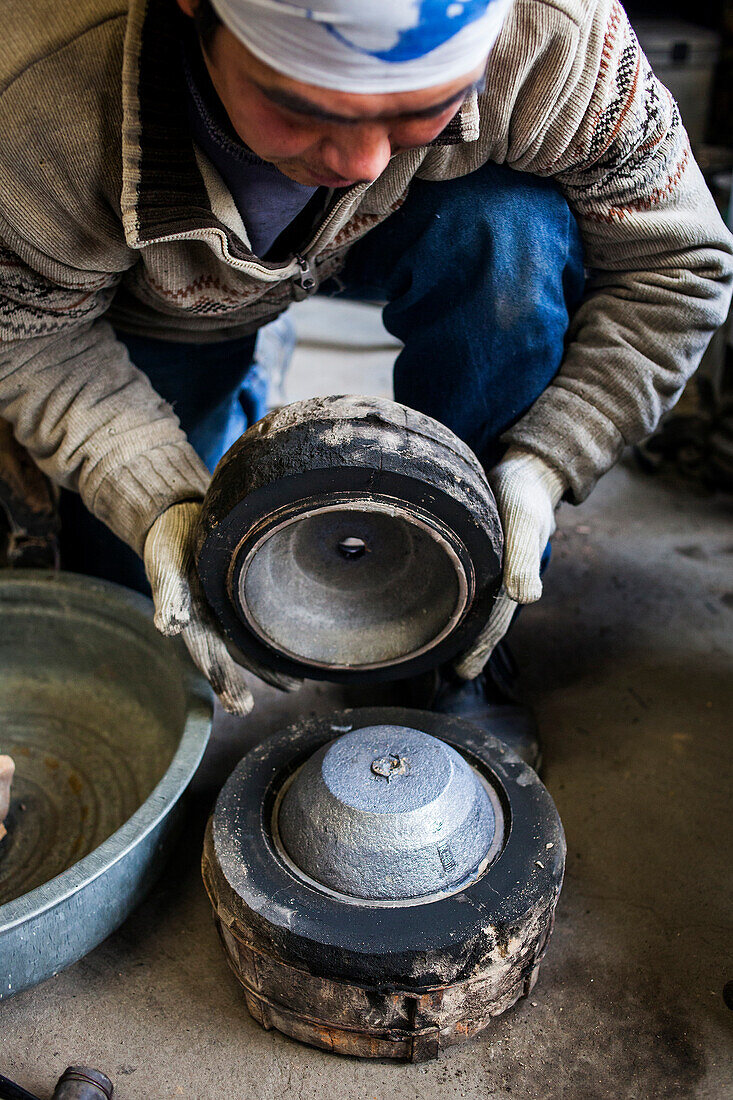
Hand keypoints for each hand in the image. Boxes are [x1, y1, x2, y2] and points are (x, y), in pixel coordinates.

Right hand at [143, 501, 300, 714]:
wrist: (174, 514)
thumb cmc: (167, 540)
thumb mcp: (164, 563)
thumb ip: (169, 593)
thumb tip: (169, 627)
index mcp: (194, 619)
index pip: (212, 657)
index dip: (226, 681)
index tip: (242, 708)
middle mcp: (213, 617)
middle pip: (239, 652)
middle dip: (263, 673)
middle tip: (292, 689)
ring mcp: (227, 605)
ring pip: (253, 637)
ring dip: (273, 657)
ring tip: (298, 677)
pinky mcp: (241, 586)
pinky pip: (261, 612)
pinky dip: (276, 626)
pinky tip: (297, 632)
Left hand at [453, 448, 566, 680]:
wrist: (528, 468)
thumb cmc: (523, 492)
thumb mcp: (524, 519)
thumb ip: (524, 555)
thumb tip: (528, 599)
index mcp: (510, 577)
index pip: (495, 620)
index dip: (480, 647)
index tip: (463, 673)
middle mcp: (502, 575)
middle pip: (487, 617)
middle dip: (473, 645)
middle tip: (456, 674)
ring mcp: (493, 563)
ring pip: (479, 602)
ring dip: (466, 624)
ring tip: (449, 646)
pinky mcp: (482, 549)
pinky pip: (471, 581)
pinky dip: (461, 598)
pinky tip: (447, 602)